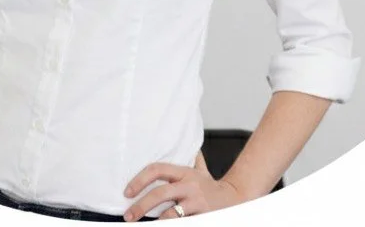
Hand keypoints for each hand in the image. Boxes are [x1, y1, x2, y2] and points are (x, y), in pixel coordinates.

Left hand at [122, 153, 244, 220]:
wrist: (237, 199)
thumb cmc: (213, 188)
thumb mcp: (202, 171)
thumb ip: (193, 160)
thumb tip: (188, 146)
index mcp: (184, 173)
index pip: (157, 170)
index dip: (140, 179)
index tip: (127, 191)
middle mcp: (189, 186)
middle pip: (160, 193)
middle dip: (141, 205)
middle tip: (129, 216)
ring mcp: (196, 203)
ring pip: (171, 213)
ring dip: (155, 222)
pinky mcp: (203, 217)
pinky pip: (183, 223)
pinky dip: (172, 226)